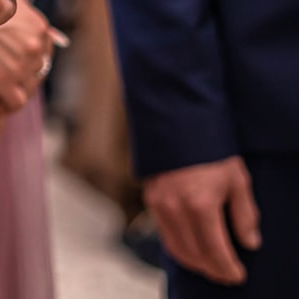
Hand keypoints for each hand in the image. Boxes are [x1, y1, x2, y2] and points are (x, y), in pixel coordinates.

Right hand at [0, 0, 52, 110]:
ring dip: (13, 90)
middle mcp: (36, 46)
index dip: (28, 64)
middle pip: (37, 74)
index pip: (43, 57)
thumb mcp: (4, 13)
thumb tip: (37, 44)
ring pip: (28, 90)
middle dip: (21, 77)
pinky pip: (15, 102)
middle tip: (1, 78)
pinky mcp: (4, 79)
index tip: (13, 67)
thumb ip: (21, 29)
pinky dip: (4, 104)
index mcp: (40, 29)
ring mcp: (23, 64)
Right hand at [144, 156, 260, 284]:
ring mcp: (159, 205)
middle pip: (195, 255)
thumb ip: (244, 214)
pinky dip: (179, 248)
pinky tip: (192, 249)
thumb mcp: (237, 180)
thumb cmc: (211, 150)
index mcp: (200, 205)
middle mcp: (176, 209)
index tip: (238, 276)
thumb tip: (249, 242)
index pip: (216, 251)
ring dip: (195, 263)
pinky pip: (165, 234)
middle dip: (213, 270)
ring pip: (176, 249)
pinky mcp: (150, 200)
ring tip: (210, 266)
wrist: (177, 124)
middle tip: (226, 275)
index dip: (228, 268)